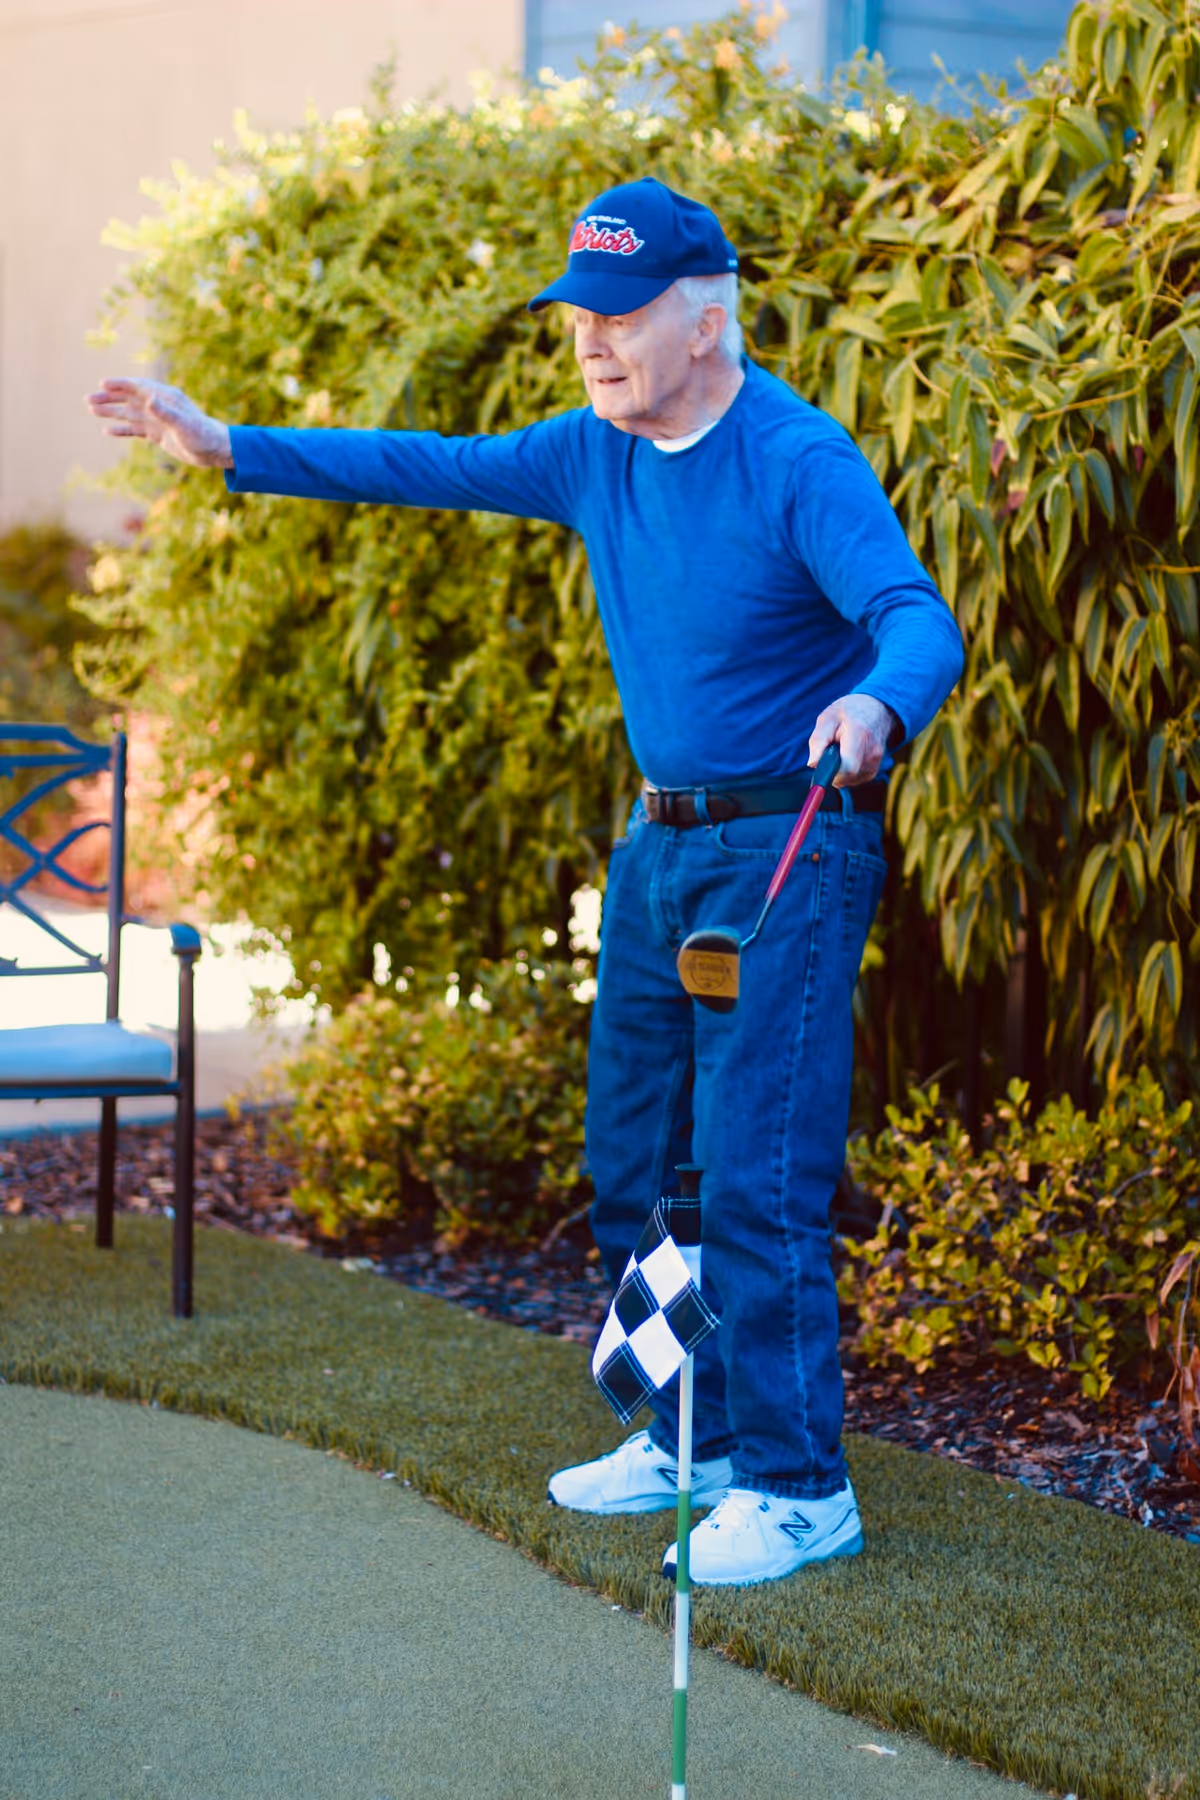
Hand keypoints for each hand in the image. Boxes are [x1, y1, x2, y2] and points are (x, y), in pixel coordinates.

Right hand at [85, 378, 232, 468]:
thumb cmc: (202, 435)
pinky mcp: (158, 434)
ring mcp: (157, 420)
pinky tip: (108, 431)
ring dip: (111, 411)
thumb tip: (148, 399)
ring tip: (91, 410)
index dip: (120, 385)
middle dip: (108, 398)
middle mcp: (159, 406)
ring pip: (129, 413)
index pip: (137, 387)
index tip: (102, 384)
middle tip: (88, 399)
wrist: (215, 450)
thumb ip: (165, 412)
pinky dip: (122, 430)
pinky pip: (136, 429)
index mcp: (165, 398)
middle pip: (129, 399)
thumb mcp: (183, 424)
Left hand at [808, 694, 898, 786]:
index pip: (848, 767)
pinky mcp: (875, 769)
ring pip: (850, 780)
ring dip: (839, 772)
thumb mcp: (827, 718)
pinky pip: (855, 779)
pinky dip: (846, 773)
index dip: (831, 772)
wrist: (875, 709)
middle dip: (832, 771)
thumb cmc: (847, 712)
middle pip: (847, 777)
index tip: (822, 766)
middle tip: (829, 754)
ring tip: (840, 752)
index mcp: (860, 734)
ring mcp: (876, 761)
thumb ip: (818, 740)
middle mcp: (872, 750)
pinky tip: (846, 757)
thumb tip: (813, 764)